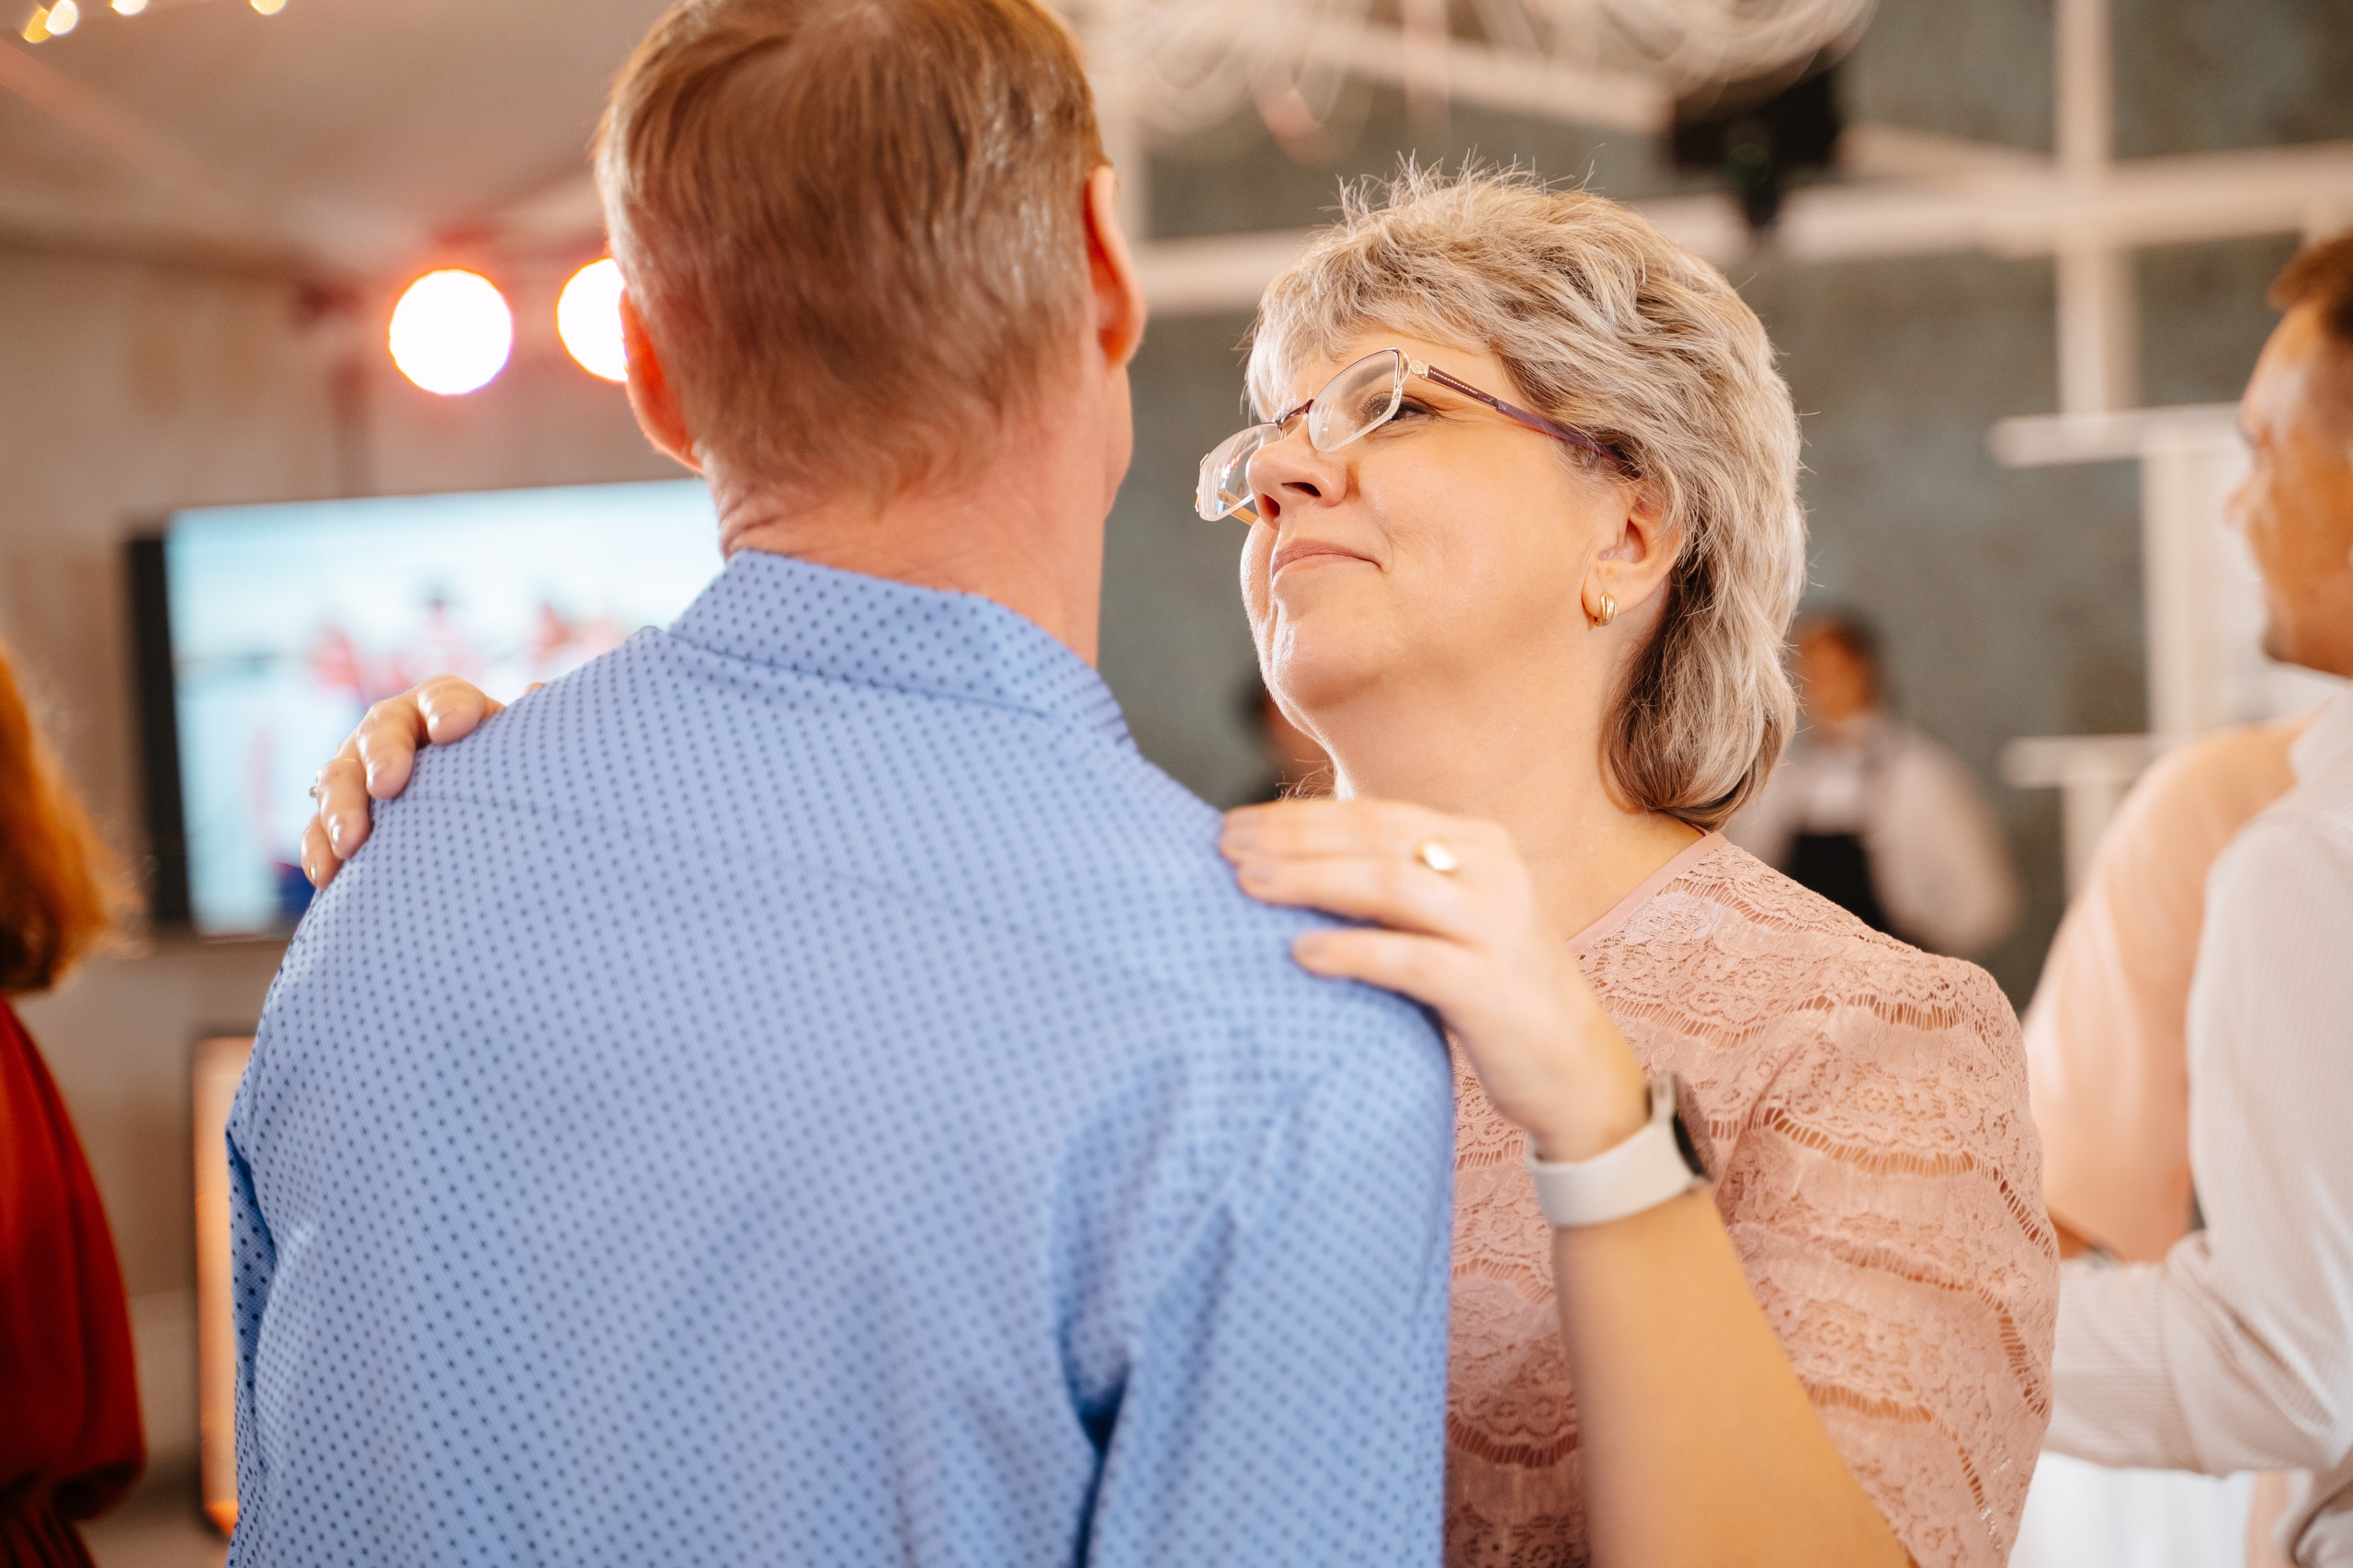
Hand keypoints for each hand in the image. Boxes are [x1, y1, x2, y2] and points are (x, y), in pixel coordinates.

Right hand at [300, 676, 512, 889]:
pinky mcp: (339, 814)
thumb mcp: (519, 753)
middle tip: (389, 787)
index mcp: (445, 707)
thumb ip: (530, 730)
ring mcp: (359, 770)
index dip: (447, 710)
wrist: (469, 816)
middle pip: (381, 732)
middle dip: (382, 757)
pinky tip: (327, 875)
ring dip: (339, 809)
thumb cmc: (501, 777)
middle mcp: (395, 730)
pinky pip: (317, 829)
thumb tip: (537, 695)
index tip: (453, 730)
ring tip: (352, 842)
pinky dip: (318, 850)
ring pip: (338, 778)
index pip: (443, 698)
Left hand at [1220, 798, 1649, 1163]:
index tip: (1233, 823)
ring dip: (1311, 881)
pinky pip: (1411, 961)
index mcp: (1477, 843)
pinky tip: (1300, 955)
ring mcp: (1498, 928)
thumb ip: (1390, 884)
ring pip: (1390, 885)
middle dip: (1292, 838)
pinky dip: (1352, 953)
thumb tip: (1284, 861)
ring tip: (1249, 887)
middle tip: (1224, 847)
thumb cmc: (1489, 989)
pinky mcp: (1493, 988)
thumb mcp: (1447, 920)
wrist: (1577, 1069)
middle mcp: (1493, 872)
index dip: (1299, 815)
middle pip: (1374, 838)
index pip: (1373, 813)